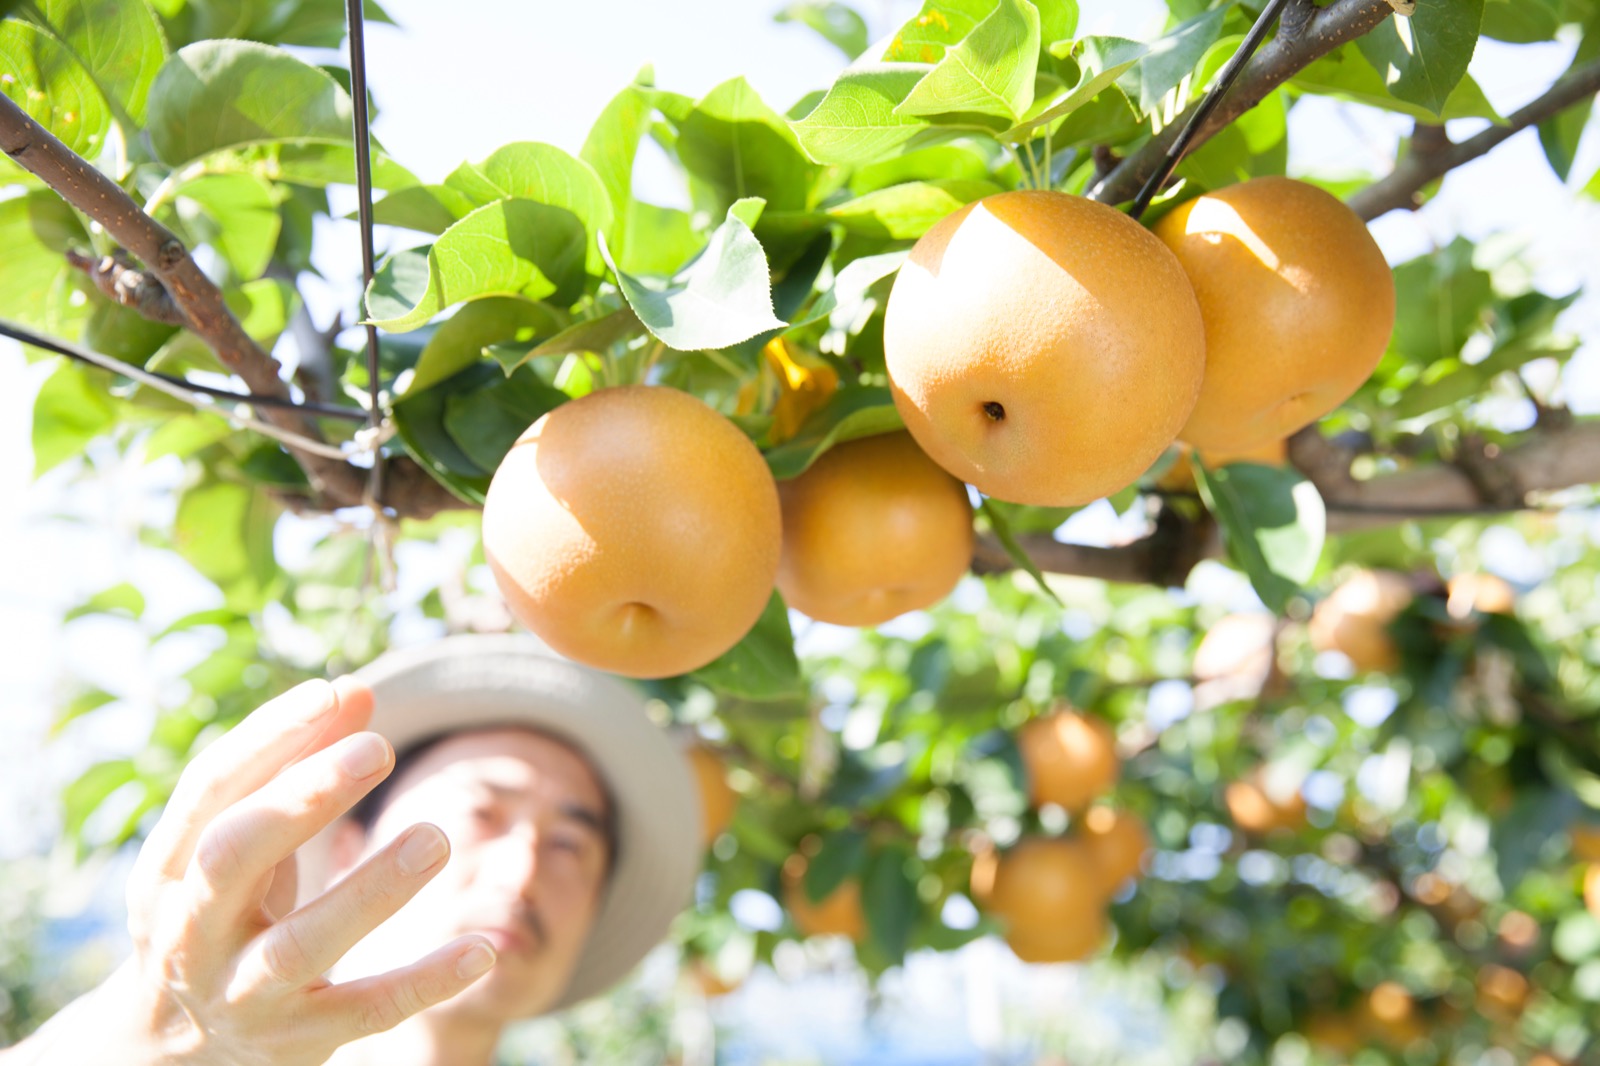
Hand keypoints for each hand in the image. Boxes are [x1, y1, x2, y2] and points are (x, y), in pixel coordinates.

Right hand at [12, 678, 495, 1065]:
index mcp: (171, 869)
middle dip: (303, 798)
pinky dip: (425, 980)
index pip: (210, 789)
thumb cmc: (223, 912)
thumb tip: (355, 690)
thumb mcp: (238, 845)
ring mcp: (241, 993)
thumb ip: (296, 766)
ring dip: (370, 889)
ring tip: (437, 837)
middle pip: (234, 856)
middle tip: (378, 748)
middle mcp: (192, 932)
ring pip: (301, 944)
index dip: (270, 736)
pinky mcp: (297, 1042)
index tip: (336, 691)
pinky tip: (483, 948)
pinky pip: (367, 1011)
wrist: (169, 1052)